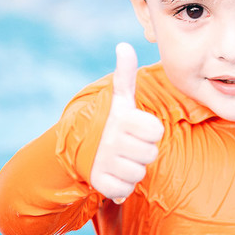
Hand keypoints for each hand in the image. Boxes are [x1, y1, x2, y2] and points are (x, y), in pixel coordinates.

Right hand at [89, 43, 163, 202]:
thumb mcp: (120, 100)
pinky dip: (121, 186)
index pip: (156, 130)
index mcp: (122, 118)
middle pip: (151, 154)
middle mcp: (112, 140)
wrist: (79, 149)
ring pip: (139, 173)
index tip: (135, 128)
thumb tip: (124, 45)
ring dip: (133, 169)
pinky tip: (113, 174)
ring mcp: (105, 162)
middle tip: (128, 146)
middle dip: (142, 151)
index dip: (150, 131)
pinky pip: (125, 190)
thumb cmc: (111, 123)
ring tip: (120, 159)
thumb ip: (125, 75)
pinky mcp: (100, 183)